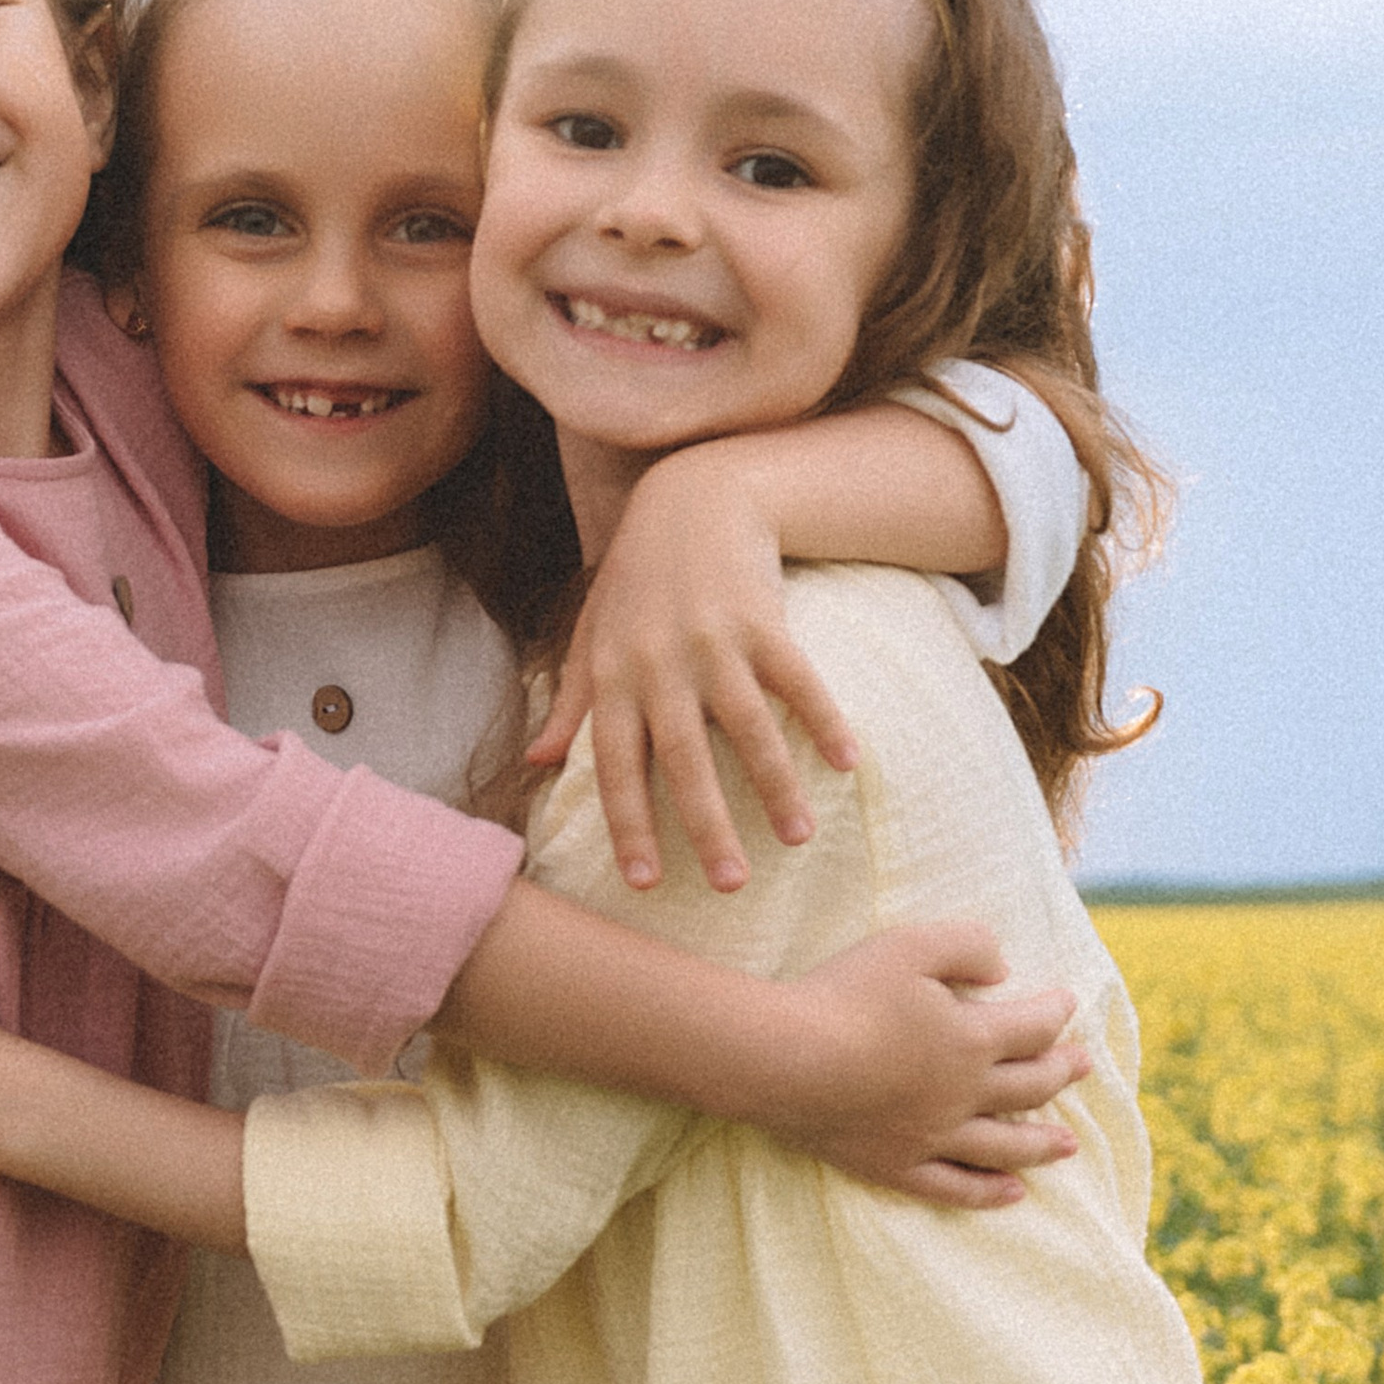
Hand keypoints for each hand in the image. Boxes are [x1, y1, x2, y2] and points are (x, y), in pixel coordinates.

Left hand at [529, 462, 856, 894]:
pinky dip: (823, 719)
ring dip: (775, 785)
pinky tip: (847, 763)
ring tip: (797, 838)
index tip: (646, 882)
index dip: (629, 824)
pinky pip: (797, 679)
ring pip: (747, 726)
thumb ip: (570, 700)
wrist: (690, 498)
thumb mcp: (591, 635)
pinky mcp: (763, 620)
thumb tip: (537, 760)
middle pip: (683, 758)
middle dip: (706, 825)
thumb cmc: (636, 579)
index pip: (616, 765)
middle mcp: (660, 664)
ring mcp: (713, 641)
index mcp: (613, 677)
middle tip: (731, 885)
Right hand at [759, 924, 1089, 1207]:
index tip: (1068, 1004)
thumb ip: (967, 946)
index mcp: (971, 1039)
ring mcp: (931, 1137)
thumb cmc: (844, 995)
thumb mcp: (910, 945)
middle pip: (1029, 1087)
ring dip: (1041, 1144)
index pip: (1033, 1027)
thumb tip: (1004, 968)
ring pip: (1004, 1146)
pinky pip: (954, 1188)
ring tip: (1068, 1145)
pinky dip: (988, 1193)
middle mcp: (963, 1095)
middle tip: (1083, 1066)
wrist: (784, 1060)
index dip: (1056, 1012)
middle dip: (1061, 1073)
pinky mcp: (896, 1166)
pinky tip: (1012, 1194)